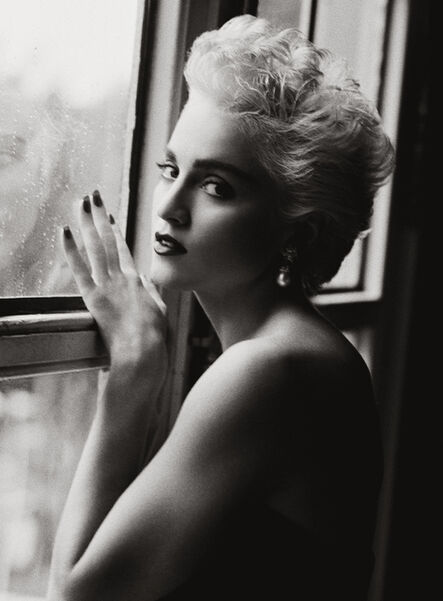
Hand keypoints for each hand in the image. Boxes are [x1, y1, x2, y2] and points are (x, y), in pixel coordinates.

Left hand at [62, 190, 167, 387]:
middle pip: (108, 241)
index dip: (115, 231)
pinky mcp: (94, 298)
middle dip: (100, 216)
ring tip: (82, 202)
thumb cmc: (153, 338)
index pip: (123, 250)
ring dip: (88, 223)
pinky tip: (65, 231)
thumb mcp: (158, 312)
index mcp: (137, 281)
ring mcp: (108, 286)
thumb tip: (146, 279)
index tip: (109, 215)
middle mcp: (122, 278)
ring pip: (96, 247)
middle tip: (93, 195)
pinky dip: (71, 250)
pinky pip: (80, 269)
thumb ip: (151, 293)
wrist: (144, 352)